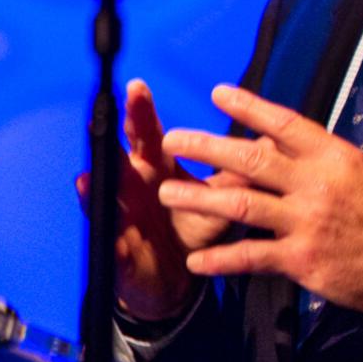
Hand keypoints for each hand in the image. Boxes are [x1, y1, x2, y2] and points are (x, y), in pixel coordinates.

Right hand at [75, 80, 244, 320]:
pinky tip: (111, 241)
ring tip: (89, 176)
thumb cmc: (193, 226)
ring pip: (104, 199)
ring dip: (97, 189)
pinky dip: (110, 242)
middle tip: (103, 117)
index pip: (149, 135)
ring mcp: (122, 217)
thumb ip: (240, 168)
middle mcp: (134, 188)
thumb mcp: (221, 195)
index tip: (138, 86)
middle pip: (119, 158)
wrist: (174, 275)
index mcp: (157, 168)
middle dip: (111, 139)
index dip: (142, 113)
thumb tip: (273, 139)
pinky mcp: (120, 252)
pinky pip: (111, 246)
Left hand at [160, 84, 362, 338]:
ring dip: (198, 197)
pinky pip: (250, 256)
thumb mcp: (358, 174)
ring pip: (240, 203)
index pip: (284, 124)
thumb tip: (276, 146)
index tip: (218, 94)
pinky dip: (219, 259)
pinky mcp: (301, 259)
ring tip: (167, 192)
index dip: (249, 107)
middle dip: (207, 146)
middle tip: (173, 140)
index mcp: (334, 157)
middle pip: (252, 158)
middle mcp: (318, 184)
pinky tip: (196, 260)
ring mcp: (307, 222)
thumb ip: (317, 161)